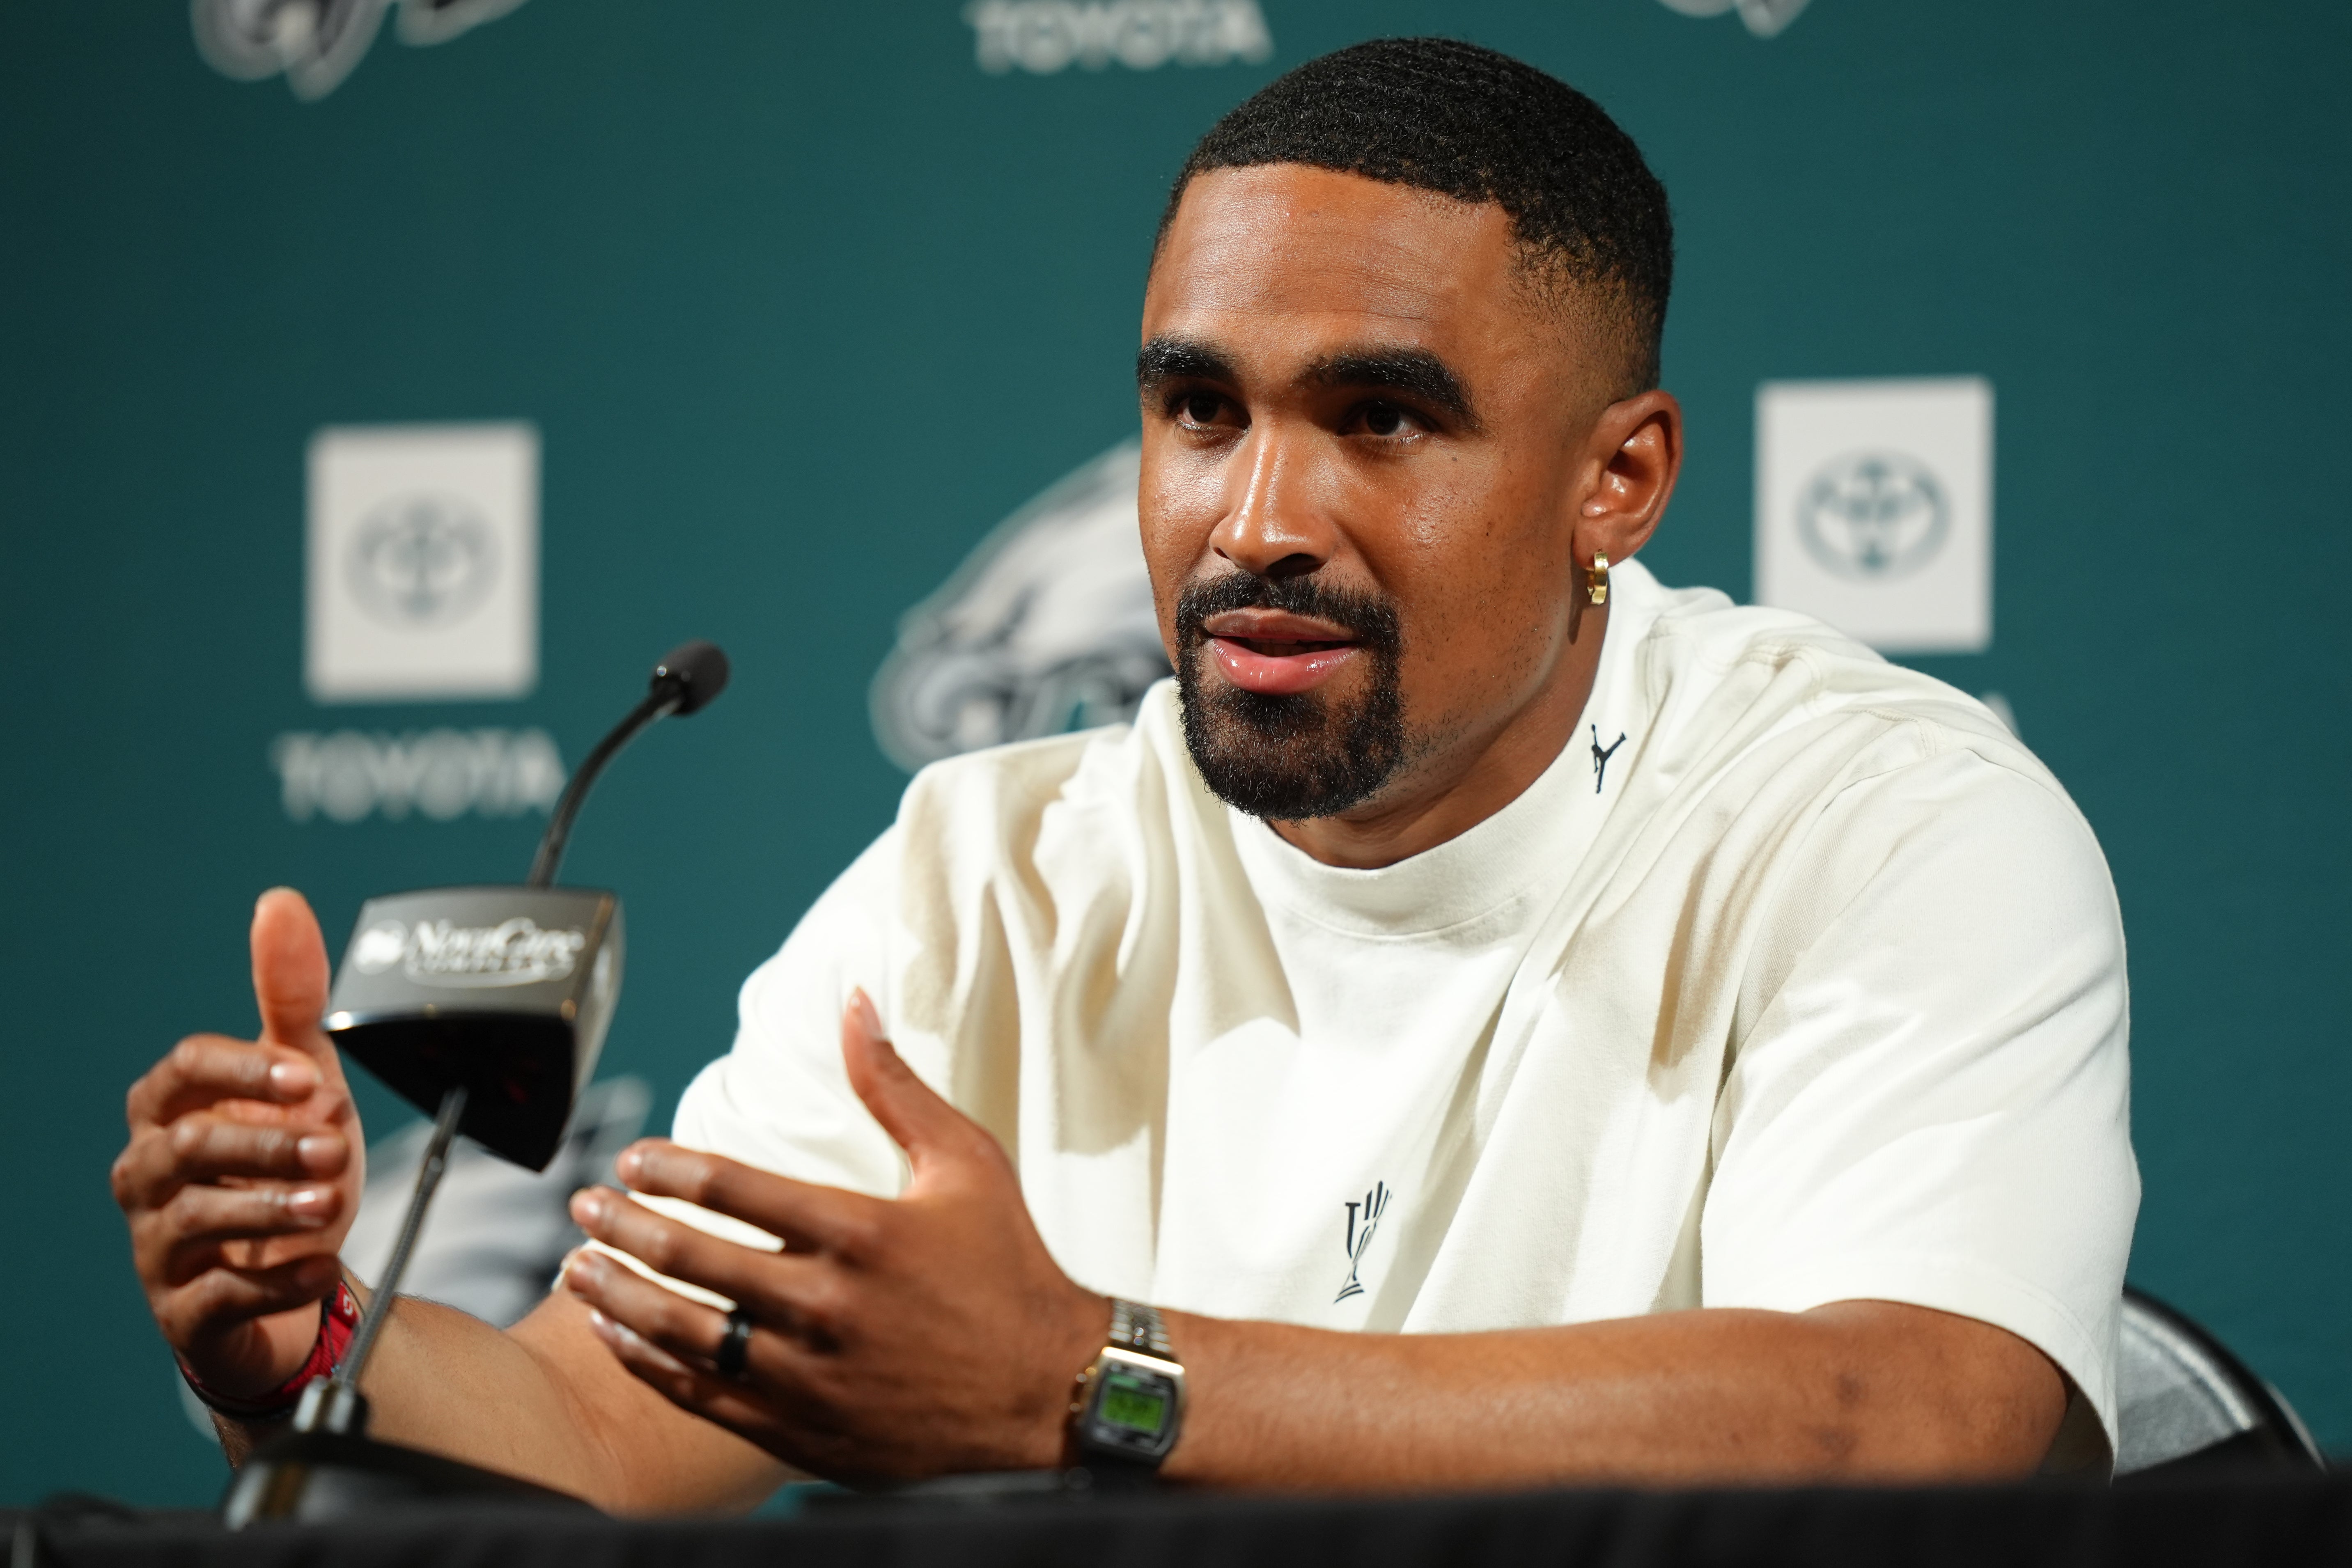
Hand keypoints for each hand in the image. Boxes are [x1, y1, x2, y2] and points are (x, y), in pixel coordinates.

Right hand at [112, 888, 364, 1399]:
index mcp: (172, 1111)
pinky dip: (272, 1280)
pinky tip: (317, 1265)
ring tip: (330, 1204)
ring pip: (192, 1219)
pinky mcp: (183, 1311)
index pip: (183, 1071)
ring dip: (267, 1209)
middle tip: (334, 1147)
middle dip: (264, 1145)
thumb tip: (279, 903)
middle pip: (185, 1146)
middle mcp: (150, 1175)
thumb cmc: (285, 1165)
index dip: (241, 1071)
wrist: (293, 1276)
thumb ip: (289, 997)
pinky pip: (214, 1296)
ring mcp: (158, 1246)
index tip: (308, 1079)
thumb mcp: (300, 1079)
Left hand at [562, 991, 1106, 1482]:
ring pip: (682, 1332)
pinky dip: (648, 1364)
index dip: (667, 1167)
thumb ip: (897, 1086)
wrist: (1051, 1392)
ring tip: (576, 1268)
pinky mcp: (804, 1429)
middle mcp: (827, 1305)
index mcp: (861, 1231)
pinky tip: (618, 1335)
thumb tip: (857, 1004)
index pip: (731, 1187)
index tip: (631, 1158)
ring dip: (617, 1295)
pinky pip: (702, 1396)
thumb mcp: (967, 1162)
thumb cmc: (1011, 1267)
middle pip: (690, 1258)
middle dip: (621, 1226)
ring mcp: (811, 1375)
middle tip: (582, 1205)